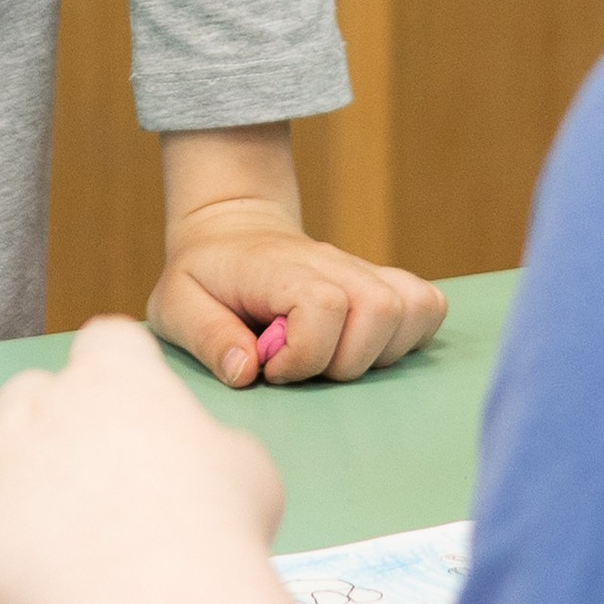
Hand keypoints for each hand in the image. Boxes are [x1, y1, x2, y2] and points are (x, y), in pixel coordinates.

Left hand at [0, 313, 280, 603]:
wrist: (152, 602)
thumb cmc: (212, 533)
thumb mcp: (248, 473)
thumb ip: (212, 451)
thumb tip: (201, 465)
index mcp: (112, 383)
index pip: (106, 344)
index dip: (118, 376)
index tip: (133, 416)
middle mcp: (35, 414)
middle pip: (24, 395)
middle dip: (45, 433)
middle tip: (88, 495)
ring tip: (8, 517)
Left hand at [152, 214, 444, 389]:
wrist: (231, 232)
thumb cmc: (204, 276)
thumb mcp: (176, 304)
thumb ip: (207, 337)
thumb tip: (247, 371)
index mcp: (279, 268)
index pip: (325, 304)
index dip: (306, 352)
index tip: (273, 368)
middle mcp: (330, 264)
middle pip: (380, 309)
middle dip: (345, 361)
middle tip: (303, 366)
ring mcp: (361, 271)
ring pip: (412, 309)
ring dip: (379, 353)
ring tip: (332, 358)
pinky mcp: (383, 283)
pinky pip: (426, 306)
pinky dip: (408, 338)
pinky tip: (364, 349)